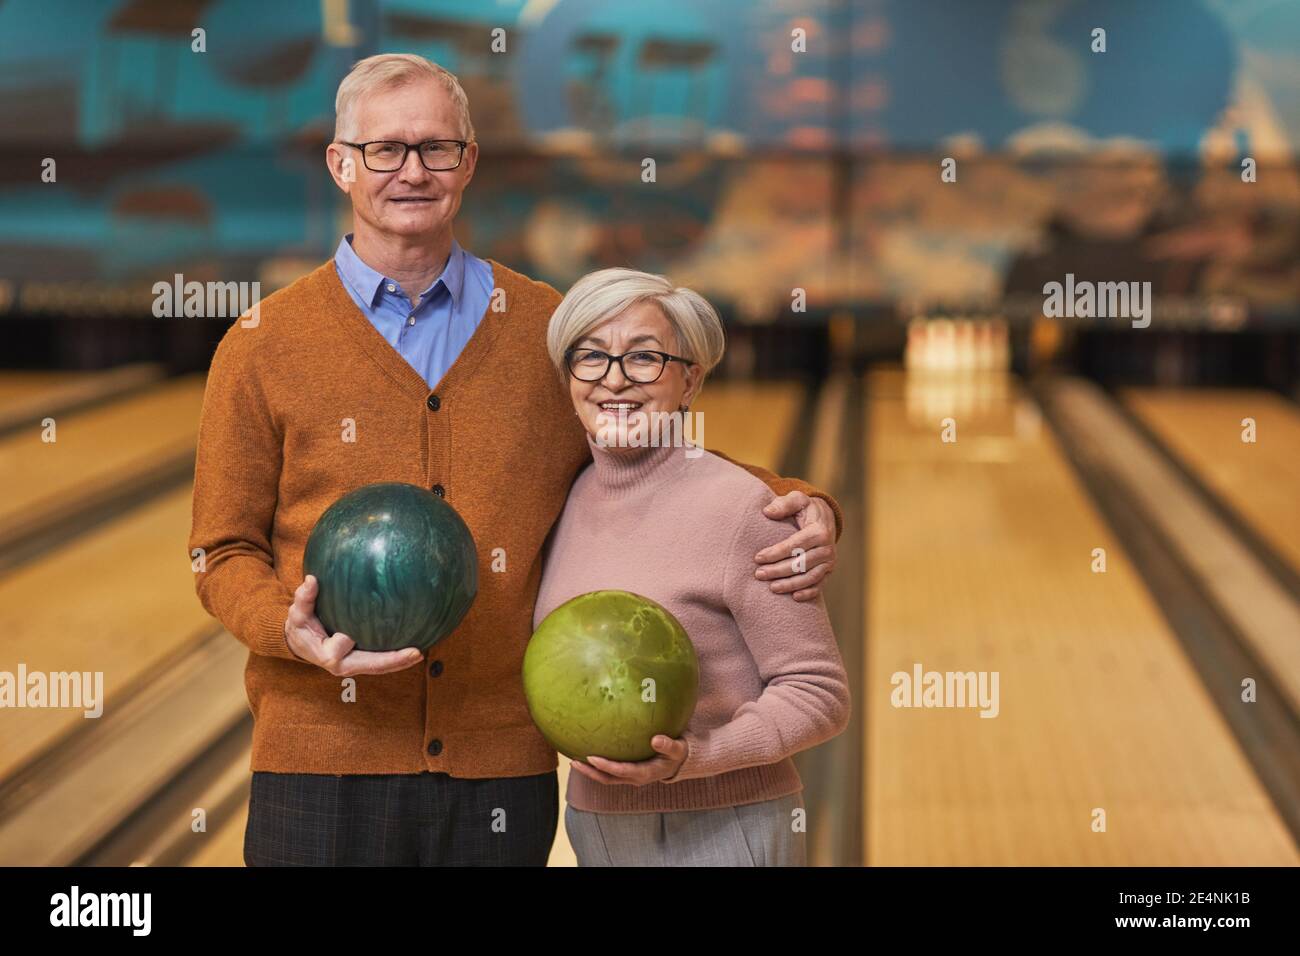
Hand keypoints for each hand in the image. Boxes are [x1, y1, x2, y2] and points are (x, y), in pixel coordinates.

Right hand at [283, 575, 424, 675]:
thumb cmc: (300, 627)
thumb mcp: (297, 614)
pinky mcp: (362, 663)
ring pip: (380, 667)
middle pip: (371, 665)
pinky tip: (416, 648)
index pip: (339, 648)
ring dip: (400, 662)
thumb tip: (311, 579)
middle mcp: (343, 665)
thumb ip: (304, 598)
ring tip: (420, 653)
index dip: (346, 641)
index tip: (351, 633)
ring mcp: (354, 666)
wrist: (301, 644)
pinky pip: (381, 663)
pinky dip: (396, 658)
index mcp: (327, 655)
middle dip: (393, 660)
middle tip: (416, 653)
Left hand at [569, 735, 687, 785]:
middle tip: (573, 762)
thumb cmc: (677, 753)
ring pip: (605, 777)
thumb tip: (656, 739)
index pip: (621, 771)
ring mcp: (629, 777)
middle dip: (590, 772)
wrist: (679, 762)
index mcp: (645, 773)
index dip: (606, 766)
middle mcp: (634, 778)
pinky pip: (608, 772)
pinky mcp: (626, 772)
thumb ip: (668, 745)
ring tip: (573, 760)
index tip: (592, 757)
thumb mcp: (678, 749)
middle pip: (607, 778)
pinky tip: (585, 754)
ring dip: (589, 771)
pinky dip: (595, 766)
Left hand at [754, 492, 835, 600]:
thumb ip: (783, 504)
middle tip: (759, 574)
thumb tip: (767, 511)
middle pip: (800, 564)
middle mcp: (827, 548)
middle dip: (778, 571)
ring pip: (809, 577)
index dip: (775, 553)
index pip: (794, 546)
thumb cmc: (805, 508)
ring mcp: (829, 561)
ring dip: (790, 584)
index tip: (757, 558)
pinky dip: (808, 593)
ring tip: (771, 588)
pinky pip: (819, 585)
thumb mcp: (797, 499)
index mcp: (819, 531)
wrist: (825, 517)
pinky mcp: (829, 571)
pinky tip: (793, 597)